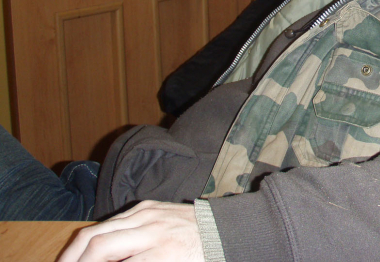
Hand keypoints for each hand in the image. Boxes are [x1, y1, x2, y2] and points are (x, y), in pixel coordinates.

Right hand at [58, 201, 203, 261]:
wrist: (223, 231)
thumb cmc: (200, 258)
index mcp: (162, 254)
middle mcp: (152, 231)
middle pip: (97, 245)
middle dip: (73, 261)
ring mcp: (148, 214)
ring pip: (97, 229)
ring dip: (75, 250)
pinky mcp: (146, 205)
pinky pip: (112, 221)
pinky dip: (93, 237)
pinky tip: (85, 252)